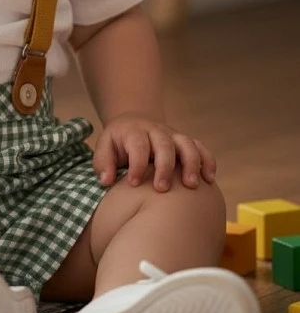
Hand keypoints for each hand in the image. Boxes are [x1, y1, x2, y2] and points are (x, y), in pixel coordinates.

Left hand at [93, 112, 216, 191]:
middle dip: (165, 166)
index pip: (138, 145)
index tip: (133, 183)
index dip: (137, 164)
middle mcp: (156, 131)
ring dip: (191, 163)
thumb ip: (103, 162)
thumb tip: (106, 180)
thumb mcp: (105, 147)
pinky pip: (201, 147)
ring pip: (187, 144)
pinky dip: (207, 161)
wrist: (135, 123)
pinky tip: (209, 179)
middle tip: (161, 189)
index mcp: (134, 132)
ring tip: (192, 185)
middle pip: (164, 144)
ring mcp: (173, 135)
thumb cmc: (118, 143)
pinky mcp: (186, 142)